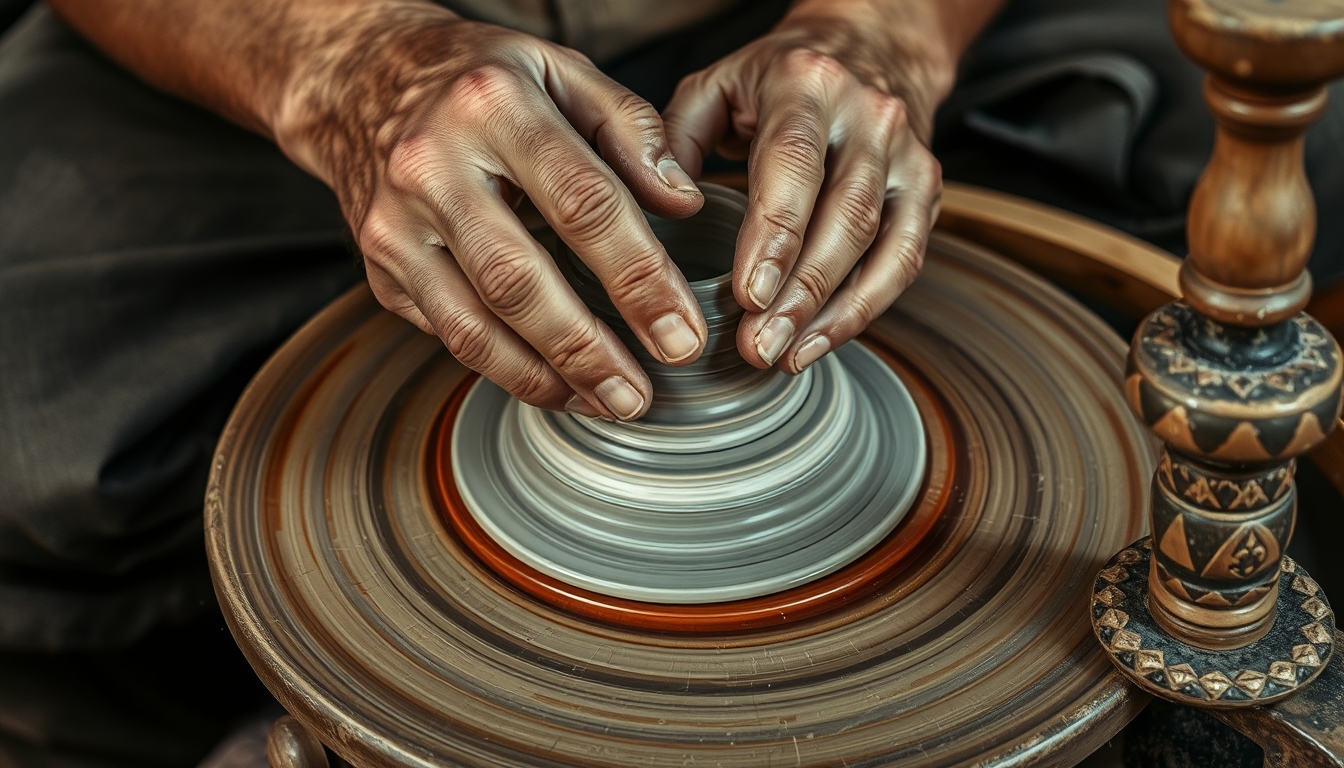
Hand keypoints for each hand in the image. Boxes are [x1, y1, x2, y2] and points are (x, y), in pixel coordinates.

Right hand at [274, 3, 707, 419]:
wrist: (357, 83)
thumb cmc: (476, 80)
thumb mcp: (561, 68)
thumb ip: (631, 129)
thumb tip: (683, 201)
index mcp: (493, 106)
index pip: (583, 204)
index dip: (639, 277)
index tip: (681, 330)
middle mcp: (432, 166)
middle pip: (519, 280)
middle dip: (589, 348)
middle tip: (643, 394)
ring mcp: (395, 225)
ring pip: (473, 324)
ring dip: (546, 378)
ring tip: (607, 402)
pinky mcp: (379, 268)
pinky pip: (448, 333)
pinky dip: (506, 369)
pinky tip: (557, 384)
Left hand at [662, 2, 950, 372]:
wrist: (868, 48)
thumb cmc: (776, 80)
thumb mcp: (714, 85)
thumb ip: (676, 139)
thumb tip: (666, 203)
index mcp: (807, 84)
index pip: (794, 163)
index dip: (774, 234)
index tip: (747, 295)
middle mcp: (868, 116)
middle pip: (844, 215)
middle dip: (801, 291)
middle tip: (758, 346)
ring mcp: (906, 154)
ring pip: (882, 245)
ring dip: (832, 312)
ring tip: (785, 355)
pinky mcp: (927, 190)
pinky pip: (905, 260)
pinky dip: (865, 309)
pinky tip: (821, 341)